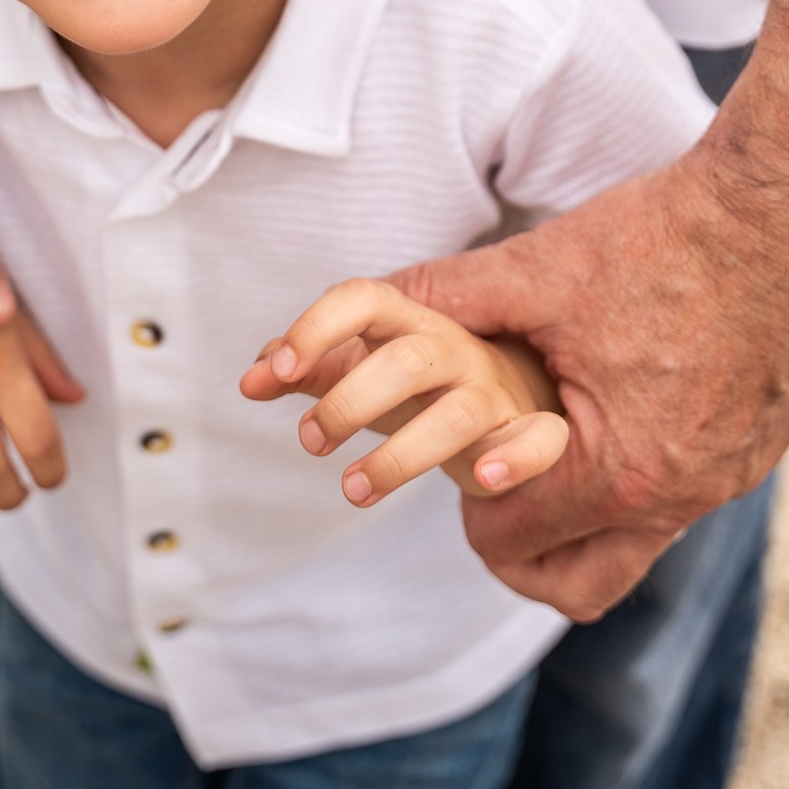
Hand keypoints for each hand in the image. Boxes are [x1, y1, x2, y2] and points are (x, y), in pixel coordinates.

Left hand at [240, 277, 566, 504]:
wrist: (504, 397)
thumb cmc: (414, 383)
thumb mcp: (356, 367)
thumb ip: (303, 368)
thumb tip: (248, 380)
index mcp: (404, 321)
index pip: (364, 298)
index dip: (318, 326)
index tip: (279, 371)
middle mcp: (451, 348)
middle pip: (406, 359)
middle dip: (351, 401)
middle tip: (308, 443)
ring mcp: (492, 390)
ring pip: (456, 413)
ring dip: (400, 457)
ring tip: (351, 490)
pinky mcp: (528, 432)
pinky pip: (541, 440)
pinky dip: (517, 459)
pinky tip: (484, 480)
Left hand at [391, 0, 788, 622]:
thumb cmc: (666, 232)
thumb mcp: (540, 268)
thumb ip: (444, 299)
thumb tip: (363, 302)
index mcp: (619, 470)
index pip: (510, 543)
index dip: (458, 505)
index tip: (442, 468)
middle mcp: (685, 496)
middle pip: (577, 586)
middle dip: (518, 549)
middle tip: (487, 486)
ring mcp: (734, 475)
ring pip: (638, 543)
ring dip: (581, 512)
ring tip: (545, 446)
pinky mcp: (765, 443)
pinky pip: (688, 495)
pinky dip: (640, 474)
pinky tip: (616, 408)